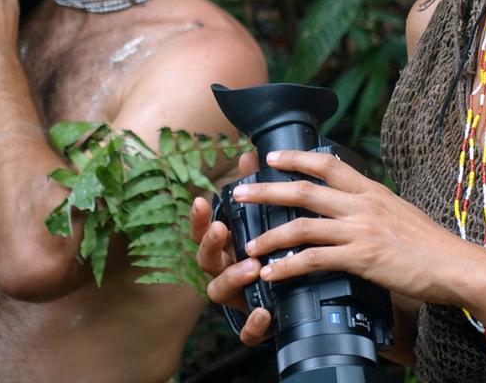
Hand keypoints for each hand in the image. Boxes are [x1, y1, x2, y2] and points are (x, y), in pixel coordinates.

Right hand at [189, 151, 272, 345]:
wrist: (287, 304)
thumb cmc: (267, 256)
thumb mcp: (259, 222)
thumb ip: (253, 189)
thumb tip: (249, 155)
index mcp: (224, 248)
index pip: (202, 230)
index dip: (198, 217)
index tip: (201, 199)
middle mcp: (223, 271)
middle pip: (204, 259)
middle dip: (210, 243)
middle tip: (223, 229)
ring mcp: (235, 299)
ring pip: (218, 291)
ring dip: (232, 278)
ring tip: (251, 268)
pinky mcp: (251, 325)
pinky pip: (245, 331)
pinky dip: (252, 323)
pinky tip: (263, 312)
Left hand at [232, 150, 474, 305]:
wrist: (458, 266)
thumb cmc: (431, 243)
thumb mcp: (399, 211)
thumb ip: (372, 205)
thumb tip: (353, 202)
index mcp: (370, 190)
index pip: (327, 163)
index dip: (295, 158)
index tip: (270, 158)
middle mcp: (362, 204)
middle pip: (303, 190)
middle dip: (266, 191)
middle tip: (238, 193)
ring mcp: (361, 230)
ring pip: (302, 225)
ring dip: (270, 235)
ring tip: (248, 244)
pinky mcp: (362, 257)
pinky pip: (315, 259)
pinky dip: (288, 265)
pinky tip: (273, 273)